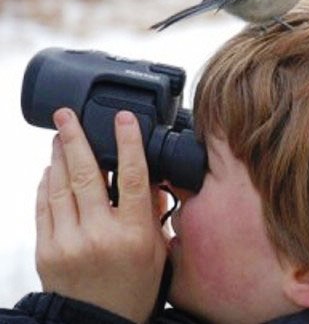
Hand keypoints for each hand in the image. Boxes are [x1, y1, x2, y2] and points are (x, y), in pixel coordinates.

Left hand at [35, 108, 166, 322]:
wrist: (98, 323)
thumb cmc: (132, 288)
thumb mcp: (157, 251)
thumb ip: (152, 212)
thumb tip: (149, 178)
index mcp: (133, 234)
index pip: (131, 177)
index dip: (128, 143)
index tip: (123, 118)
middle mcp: (99, 234)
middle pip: (86, 174)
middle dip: (75, 138)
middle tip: (66, 115)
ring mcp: (68, 242)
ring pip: (60, 186)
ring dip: (58, 157)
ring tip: (59, 136)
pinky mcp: (46, 250)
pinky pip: (43, 207)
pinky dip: (45, 184)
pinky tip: (50, 170)